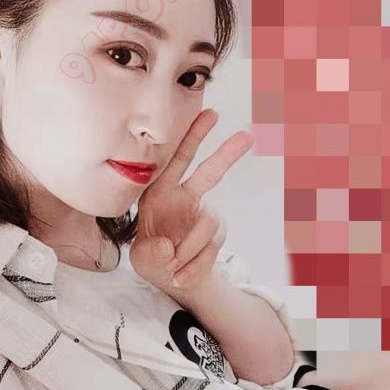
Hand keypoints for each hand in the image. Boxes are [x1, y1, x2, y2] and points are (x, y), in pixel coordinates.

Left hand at [129, 108, 253, 292]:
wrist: (170, 276)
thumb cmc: (151, 256)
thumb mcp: (141, 258)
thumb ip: (149, 253)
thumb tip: (168, 246)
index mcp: (160, 191)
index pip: (177, 161)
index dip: (193, 137)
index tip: (212, 113)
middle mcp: (185, 198)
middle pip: (211, 172)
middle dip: (228, 153)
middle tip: (249, 134)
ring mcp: (203, 215)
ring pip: (208, 226)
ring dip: (189, 251)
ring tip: (172, 268)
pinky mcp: (215, 235)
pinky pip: (210, 250)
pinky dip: (195, 267)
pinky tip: (180, 276)